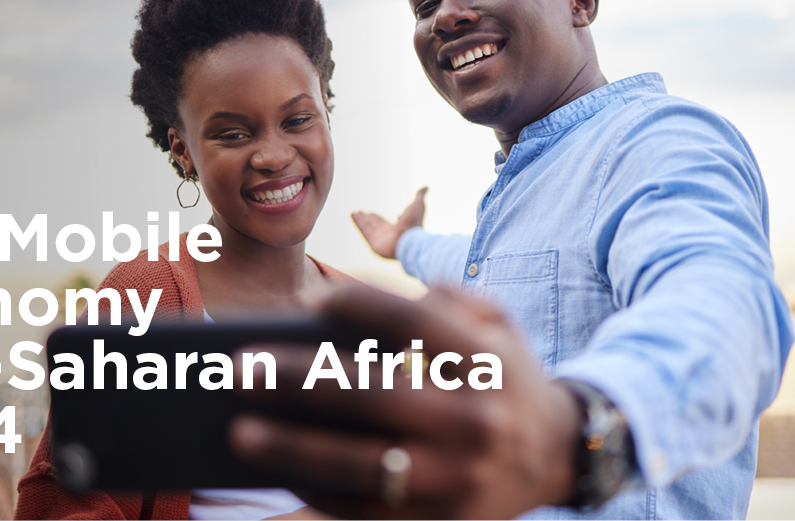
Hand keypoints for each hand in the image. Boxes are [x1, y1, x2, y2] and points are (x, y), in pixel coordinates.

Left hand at [227, 284, 582, 518]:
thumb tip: (349, 295)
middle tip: (241, 367)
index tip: (310, 299)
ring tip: (239, 431)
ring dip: (294, 449)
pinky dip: (315, 490)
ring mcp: (458, 478)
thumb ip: (441, 298)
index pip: (415, 323)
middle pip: (376, 395)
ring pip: (363, 464)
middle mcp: (475, 421)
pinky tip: (273, 469)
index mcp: (488, 362)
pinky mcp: (440, 519)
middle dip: (301, 380)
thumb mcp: (495, 323)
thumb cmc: (504, 376)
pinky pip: (365, 508)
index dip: (360, 305)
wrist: (555, 455)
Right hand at [351, 187, 427, 258]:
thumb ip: (419, 196)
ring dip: (362, 219)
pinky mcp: (373, 242)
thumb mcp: (418, 206)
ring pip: (368, 227)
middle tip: (362, 212)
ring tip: (355, 212)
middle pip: (376, 225)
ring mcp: (380, 239)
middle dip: (369, 219)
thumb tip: (426, 187)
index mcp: (397, 228)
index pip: (386, 223)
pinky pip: (363, 230)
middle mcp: (388, 234)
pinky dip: (358, 222)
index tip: (373, 213)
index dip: (379, 218)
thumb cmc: (414, 224)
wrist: (409, 240)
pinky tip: (353, 214)